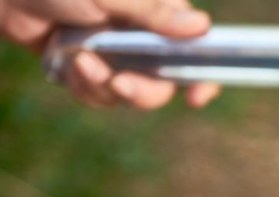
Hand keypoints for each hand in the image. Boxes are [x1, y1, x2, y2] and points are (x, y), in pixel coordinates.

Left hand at [0, 0, 220, 108]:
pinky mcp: (90, 66)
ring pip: (132, 93)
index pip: (196, 46)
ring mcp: (116, 53)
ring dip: (106, 86)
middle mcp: (142, 34)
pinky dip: (87, 87)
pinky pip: (102, 94)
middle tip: (120, 86)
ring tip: (80, 61)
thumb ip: (155, 13)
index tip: (196, 96)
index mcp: (156, 11)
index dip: (203, 74)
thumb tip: (201, 26)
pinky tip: (70, 65)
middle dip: (143, 91)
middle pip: (165, 82)